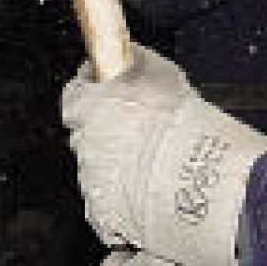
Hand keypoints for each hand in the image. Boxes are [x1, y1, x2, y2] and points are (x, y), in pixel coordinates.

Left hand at [63, 45, 266, 265]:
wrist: (193, 171)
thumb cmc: (178, 120)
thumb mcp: (160, 71)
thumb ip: (135, 59)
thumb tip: (128, 52)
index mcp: (87, 107)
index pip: (73, 94)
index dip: (89, 90)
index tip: (104, 89)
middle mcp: (82, 144)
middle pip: (84, 134)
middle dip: (103, 131)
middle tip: (135, 130)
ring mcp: (90, 181)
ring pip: (96, 169)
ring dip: (114, 165)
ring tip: (149, 165)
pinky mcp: (102, 213)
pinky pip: (107, 203)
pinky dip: (121, 198)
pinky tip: (148, 192)